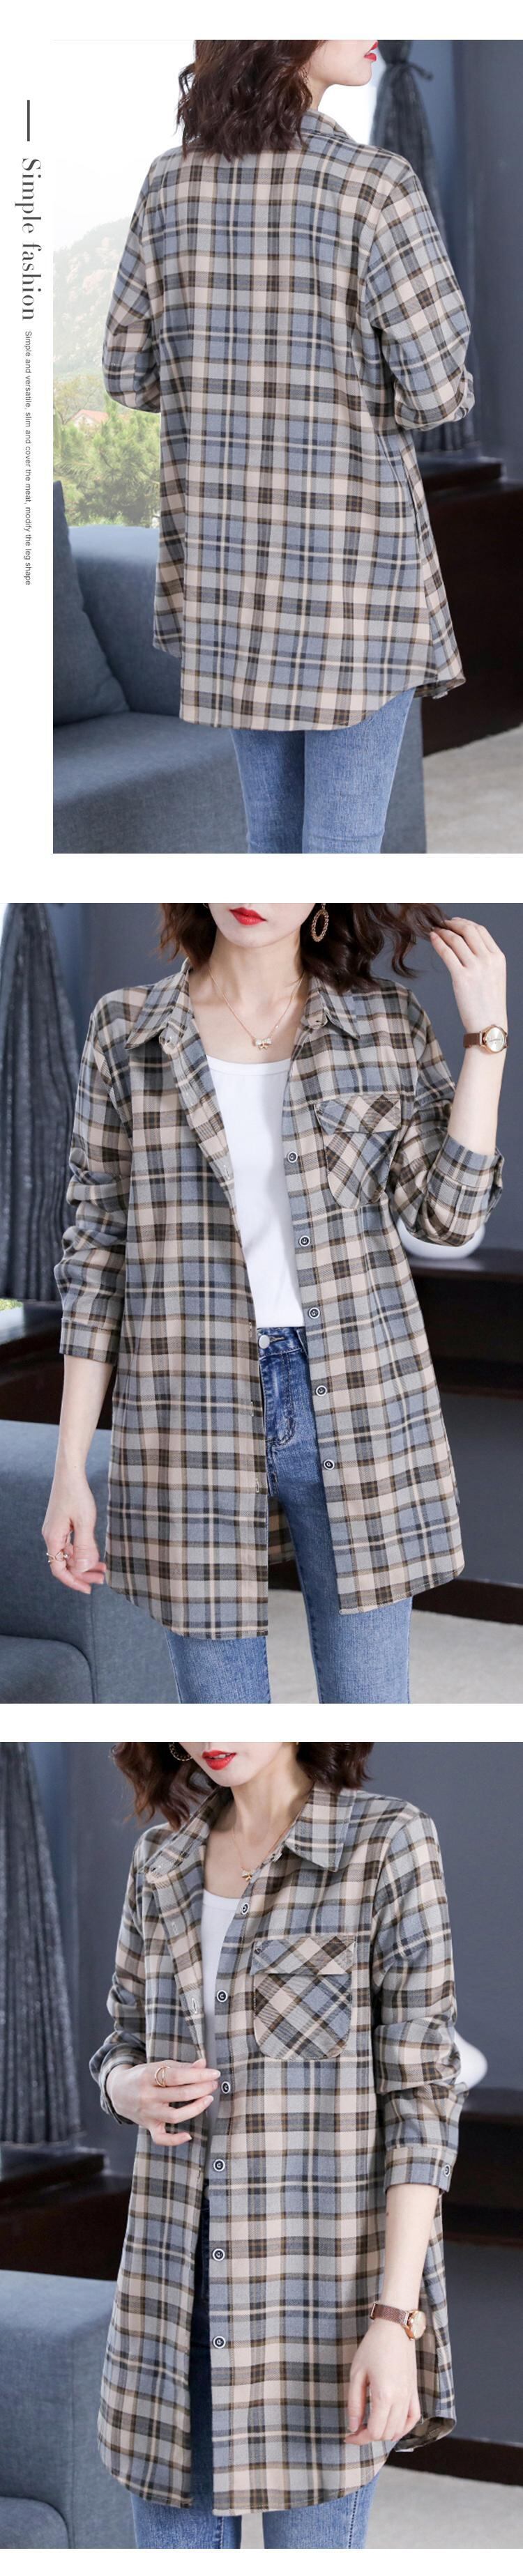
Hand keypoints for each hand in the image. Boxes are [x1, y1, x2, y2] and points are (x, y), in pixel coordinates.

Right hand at [42, 1466, 105, 1594]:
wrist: (70, 1473)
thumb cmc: (77, 1494)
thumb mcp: (84, 1521)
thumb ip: (84, 1546)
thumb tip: (83, 1569)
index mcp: (53, 1538)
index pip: (59, 1569)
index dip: (74, 1581)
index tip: (89, 1589)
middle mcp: (51, 1536)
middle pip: (64, 1564)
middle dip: (82, 1574)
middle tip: (101, 1579)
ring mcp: (55, 1531)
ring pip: (68, 1555)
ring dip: (84, 1563)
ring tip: (102, 1568)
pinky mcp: (61, 1525)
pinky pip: (70, 1545)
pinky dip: (82, 1552)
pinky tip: (94, 1554)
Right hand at [106, 2056, 221, 2142]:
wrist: (118, 2091)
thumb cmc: (142, 2077)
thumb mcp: (157, 2066)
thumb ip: (181, 2067)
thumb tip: (203, 2064)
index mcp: (148, 2076)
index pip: (177, 2076)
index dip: (198, 2074)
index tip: (213, 2073)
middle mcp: (147, 2096)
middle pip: (179, 2094)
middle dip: (202, 2088)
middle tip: (213, 2084)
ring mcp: (147, 2113)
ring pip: (174, 2115)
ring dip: (196, 2108)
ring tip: (208, 2099)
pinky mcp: (148, 2126)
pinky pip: (161, 2138)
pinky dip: (175, 2140)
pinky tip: (188, 2135)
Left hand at [346, 2320, 420, 2445]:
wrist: (395, 2327)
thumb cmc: (373, 2347)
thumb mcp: (357, 2373)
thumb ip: (355, 2404)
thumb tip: (353, 2427)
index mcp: (384, 2395)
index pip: (374, 2432)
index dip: (360, 2438)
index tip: (348, 2435)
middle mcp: (400, 2399)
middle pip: (386, 2434)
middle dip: (369, 2436)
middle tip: (356, 2427)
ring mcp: (410, 2396)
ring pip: (400, 2430)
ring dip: (384, 2432)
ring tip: (370, 2424)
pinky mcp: (415, 2391)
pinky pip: (414, 2418)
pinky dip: (403, 2427)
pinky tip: (392, 2425)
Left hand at [429, 918, 506, 1035]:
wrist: (489, 1025)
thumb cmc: (489, 1004)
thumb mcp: (494, 976)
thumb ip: (485, 959)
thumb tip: (466, 945)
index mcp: (498, 957)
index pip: (481, 930)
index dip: (465, 923)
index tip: (454, 922)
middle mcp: (488, 960)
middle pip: (469, 930)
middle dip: (453, 923)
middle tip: (442, 923)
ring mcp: (476, 968)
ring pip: (456, 939)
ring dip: (443, 932)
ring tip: (435, 931)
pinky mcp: (462, 978)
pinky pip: (446, 953)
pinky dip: (438, 943)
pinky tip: (433, 939)